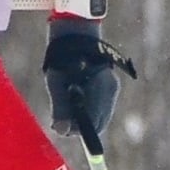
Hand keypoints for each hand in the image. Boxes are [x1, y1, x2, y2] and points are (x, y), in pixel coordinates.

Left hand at [42, 22, 136, 153]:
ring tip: (64, 109)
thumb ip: (60, 108)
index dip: (78, 130)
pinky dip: (87, 110)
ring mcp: (112, 89)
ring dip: (83, 118)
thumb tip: (61, 131)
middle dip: (80, 126)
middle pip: (99, 122)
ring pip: (100, 116)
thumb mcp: (56, 83)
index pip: (95, 123)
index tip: (62, 128)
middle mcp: (111, 89)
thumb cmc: (63, 60)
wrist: (74, 37)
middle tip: (60, 122)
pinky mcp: (109, 88)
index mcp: (101, 87)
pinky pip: (100, 108)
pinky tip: (73, 103)